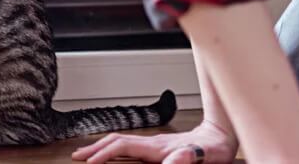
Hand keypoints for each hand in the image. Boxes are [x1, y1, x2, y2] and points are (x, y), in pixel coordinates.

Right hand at [71, 120, 238, 162]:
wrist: (221, 136)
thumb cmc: (214, 149)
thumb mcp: (204, 156)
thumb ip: (186, 157)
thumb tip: (171, 160)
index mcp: (157, 147)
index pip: (122, 146)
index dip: (104, 154)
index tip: (89, 162)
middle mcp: (152, 143)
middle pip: (114, 141)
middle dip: (94, 149)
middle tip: (77, 156)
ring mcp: (153, 143)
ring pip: (119, 142)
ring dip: (101, 147)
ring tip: (87, 154)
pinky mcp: (156, 147)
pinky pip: (128, 146)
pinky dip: (113, 148)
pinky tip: (112, 153)